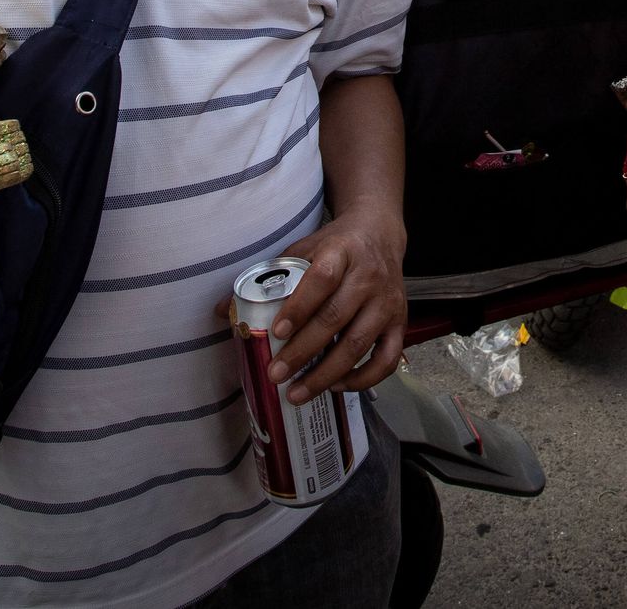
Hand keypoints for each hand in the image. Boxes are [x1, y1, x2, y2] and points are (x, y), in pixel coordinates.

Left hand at [265, 207, 406, 403]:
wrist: (379, 233)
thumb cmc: (335, 245)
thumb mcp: (301, 249)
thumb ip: (269, 278)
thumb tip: (225, 310)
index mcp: (341, 252)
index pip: (321, 280)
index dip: (299, 308)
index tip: (275, 332)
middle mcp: (368, 277)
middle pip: (336, 318)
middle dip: (303, 351)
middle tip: (275, 374)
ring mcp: (387, 302)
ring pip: (359, 344)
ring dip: (326, 373)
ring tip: (297, 392)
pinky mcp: (400, 322)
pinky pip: (387, 358)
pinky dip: (363, 378)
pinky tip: (336, 386)